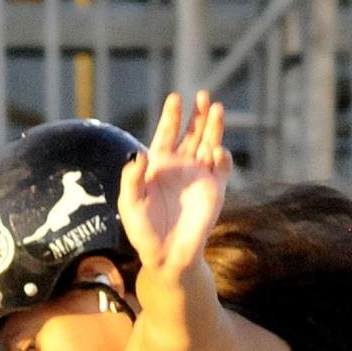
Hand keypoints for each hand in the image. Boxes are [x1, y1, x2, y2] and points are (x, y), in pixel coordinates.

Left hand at [117, 91, 229, 276]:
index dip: (172, 116)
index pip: (168, 133)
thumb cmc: (143, 230)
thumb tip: (140, 154)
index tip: (175, 98)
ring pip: (210, 143)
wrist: (166, 255)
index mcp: (160, 164)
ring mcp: (200, 175)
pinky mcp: (215, 189)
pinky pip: (223, 167)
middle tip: (202, 95)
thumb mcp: (129, 203)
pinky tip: (215, 152)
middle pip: (193, 132)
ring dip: (214, 126)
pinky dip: (222, 157)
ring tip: (216, 108)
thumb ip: (131, 178)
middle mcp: (182, 165)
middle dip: (197, 114)